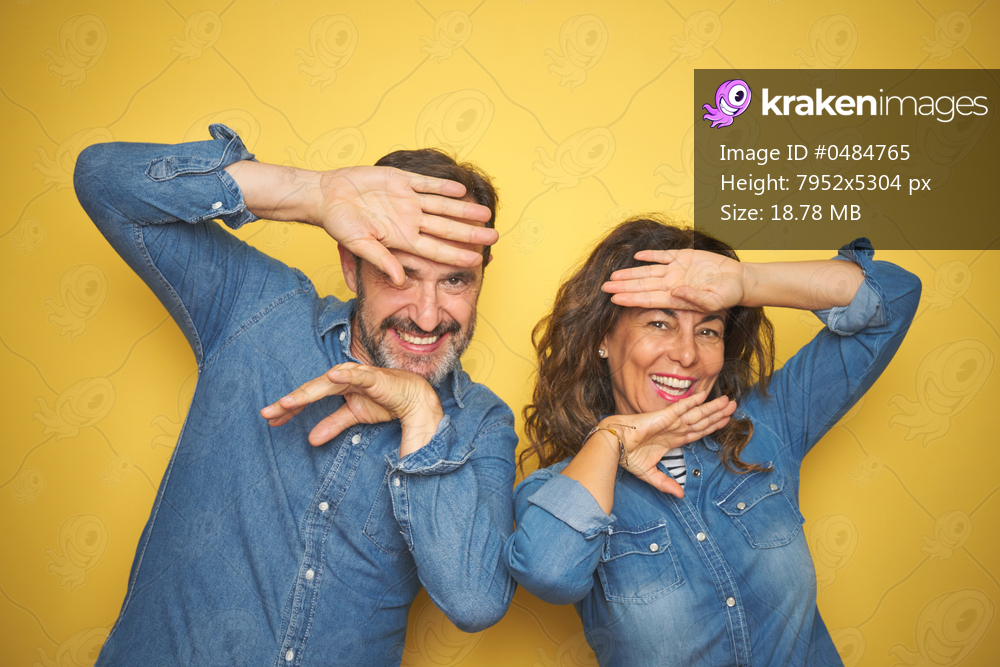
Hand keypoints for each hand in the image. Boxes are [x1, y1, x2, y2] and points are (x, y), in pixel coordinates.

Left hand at [260, 363, 444, 455]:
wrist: (414, 399)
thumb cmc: (385, 401)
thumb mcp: (354, 416)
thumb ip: (332, 425)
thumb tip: (311, 439)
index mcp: (338, 387)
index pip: (308, 396)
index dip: (289, 408)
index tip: (271, 420)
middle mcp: (343, 378)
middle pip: (311, 389)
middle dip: (289, 402)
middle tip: (267, 413)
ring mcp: (358, 376)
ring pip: (327, 383)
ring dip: (307, 392)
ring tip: (288, 402)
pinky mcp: (374, 378)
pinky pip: (357, 375)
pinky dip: (345, 375)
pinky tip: (332, 375)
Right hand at [314, 166, 496, 284]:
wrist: (326, 196)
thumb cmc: (340, 223)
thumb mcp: (359, 245)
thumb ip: (382, 260)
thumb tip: (401, 281)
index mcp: (402, 239)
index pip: (436, 249)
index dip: (457, 254)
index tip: (477, 260)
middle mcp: (409, 220)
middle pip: (447, 228)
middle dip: (471, 233)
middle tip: (495, 237)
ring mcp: (407, 201)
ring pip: (443, 206)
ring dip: (464, 209)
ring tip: (485, 213)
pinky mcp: (400, 181)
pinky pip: (426, 184)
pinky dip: (442, 186)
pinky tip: (461, 189)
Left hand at [602, 249, 747, 311]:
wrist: (739, 281)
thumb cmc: (727, 295)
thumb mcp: (713, 301)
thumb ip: (694, 298)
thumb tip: (675, 293)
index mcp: (676, 297)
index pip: (647, 298)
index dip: (630, 298)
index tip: (614, 299)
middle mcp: (672, 284)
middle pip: (642, 286)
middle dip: (623, 287)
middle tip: (603, 288)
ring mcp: (676, 270)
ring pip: (647, 272)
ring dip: (630, 273)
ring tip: (613, 276)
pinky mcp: (684, 257)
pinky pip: (663, 256)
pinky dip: (650, 256)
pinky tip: (636, 257)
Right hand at [603, 393, 735, 496]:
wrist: (613, 445)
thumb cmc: (626, 456)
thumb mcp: (649, 474)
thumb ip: (665, 483)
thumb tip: (680, 496)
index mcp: (671, 440)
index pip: (697, 432)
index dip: (712, 427)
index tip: (725, 421)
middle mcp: (674, 429)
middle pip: (702, 421)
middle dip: (718, 414)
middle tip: (734, 406)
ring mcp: (670, 422)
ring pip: (697, 414)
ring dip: (713, 408)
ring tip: (729, 401)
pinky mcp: (664, 417)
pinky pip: (682, 407)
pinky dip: (694, 401)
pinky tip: (706, 395)